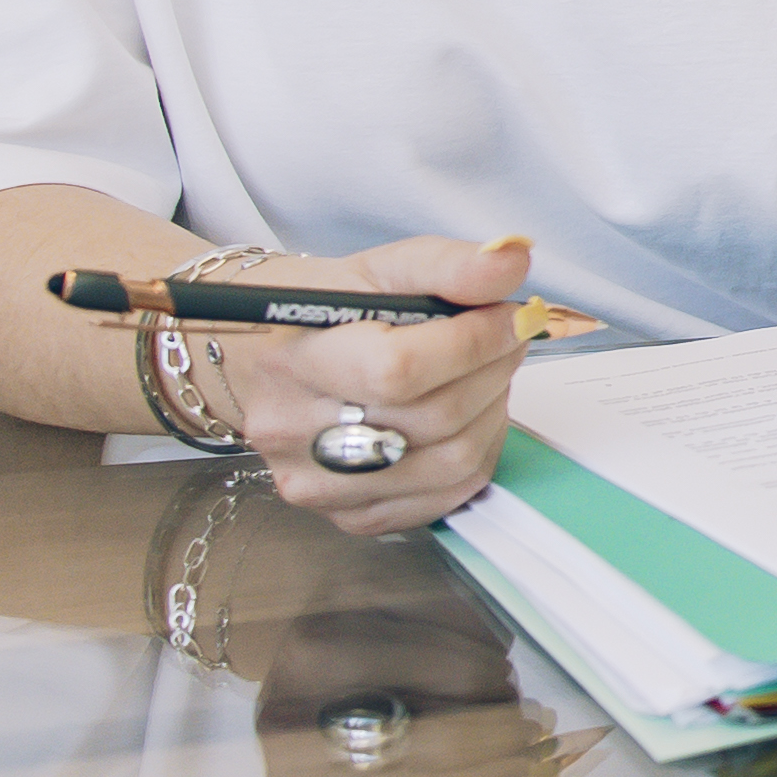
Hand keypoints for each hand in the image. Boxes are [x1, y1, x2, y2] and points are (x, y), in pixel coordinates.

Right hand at [196, 233, 541, 535]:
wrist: (266, 358)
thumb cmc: (323, 311)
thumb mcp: (379, 268)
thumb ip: (446, 264)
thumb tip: (511, 260)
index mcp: (292, 363)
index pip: (399, 369)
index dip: (474, 341)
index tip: (510, 316)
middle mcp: (294, 435)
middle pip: (436, 417)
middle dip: (495, 369)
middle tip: (507, 338)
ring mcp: (318, 485)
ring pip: (452, 463)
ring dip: (494, 410)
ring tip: (486, 372)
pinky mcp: (348, 516)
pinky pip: (445, 498)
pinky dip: (478, 453)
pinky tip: (469, 416)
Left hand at [235, 532, 566, 776]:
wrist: (305, 613)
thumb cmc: (365, 712)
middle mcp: (290, 727)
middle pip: (432, 747)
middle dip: (501, 739)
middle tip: (536, 731)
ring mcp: (314, 657)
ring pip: (451, 676)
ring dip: (497, 684)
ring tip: (499, 687)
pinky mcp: (348, 593)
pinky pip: (449, 621)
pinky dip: (482, 635)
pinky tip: (473, 643)